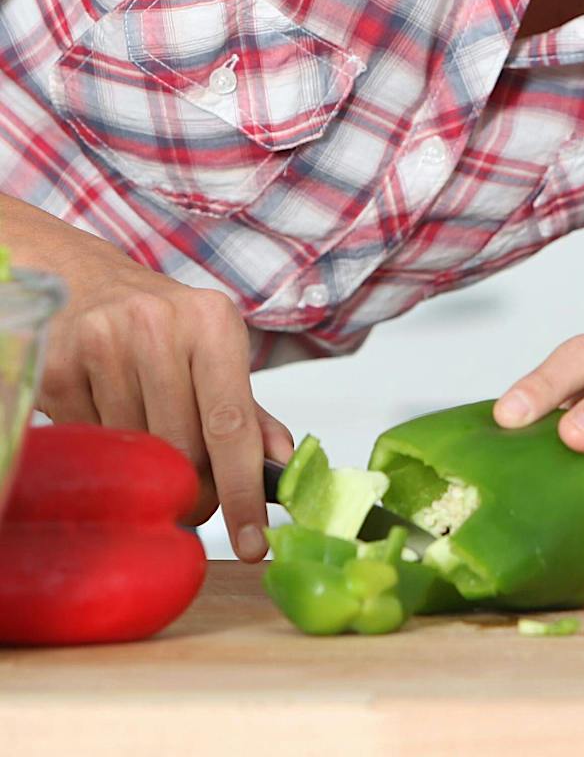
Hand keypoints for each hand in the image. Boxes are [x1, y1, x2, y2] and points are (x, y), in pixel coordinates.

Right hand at [27, 210, 292, 559]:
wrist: (91, 282)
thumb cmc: (167, 327)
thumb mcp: (218, 352)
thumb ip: (251, 411)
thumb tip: (283, 465)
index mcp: (213, 322)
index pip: (232, 424)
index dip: (244, 491)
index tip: (253, 541)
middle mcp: (159, 327)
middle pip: (181, 451)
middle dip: (194, 492)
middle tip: (195, 499)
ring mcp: (104, 345)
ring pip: (134, 454)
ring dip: (147, 474)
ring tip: (151, 452)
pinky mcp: (58, 368)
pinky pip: (90, 443)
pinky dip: (107, 453)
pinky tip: (113, 425)